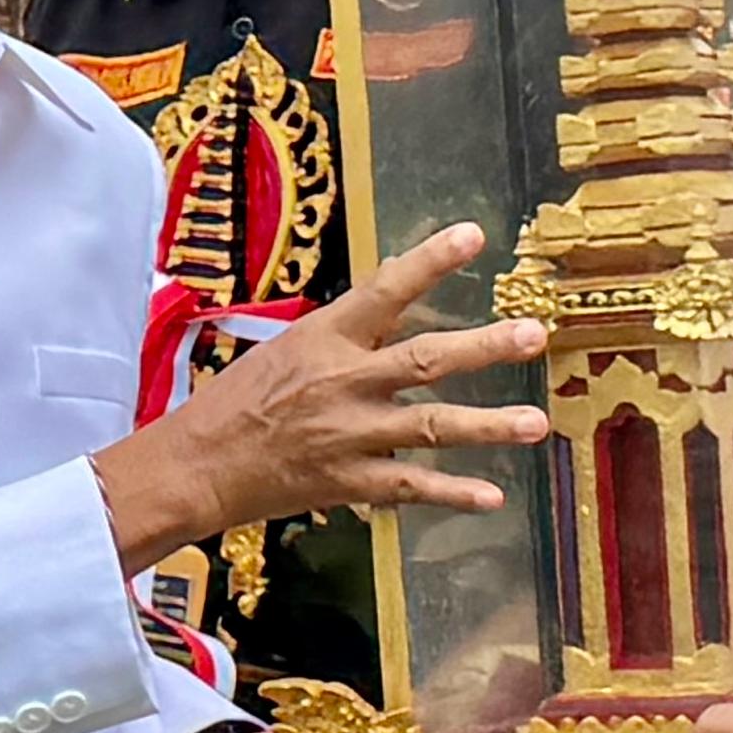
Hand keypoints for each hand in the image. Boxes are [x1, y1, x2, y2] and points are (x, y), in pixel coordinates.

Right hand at [91, 224, 548, 568]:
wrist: (195, 464)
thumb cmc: (236, 402)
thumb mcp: (284, 351)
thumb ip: (343, 337)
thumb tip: (393, 312)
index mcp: (323, 337)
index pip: (384, 290)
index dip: (430, 261)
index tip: (474, 236)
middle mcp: (342, 380)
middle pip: (425, 359)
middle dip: (485, 347)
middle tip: (534, 335)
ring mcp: (348, 433)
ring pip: (430, 426)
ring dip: (487, 425)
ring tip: (536, 423)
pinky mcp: (346, 480)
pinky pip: (409, 485)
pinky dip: (451, 493)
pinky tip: (491, 497)